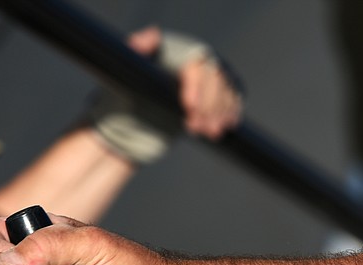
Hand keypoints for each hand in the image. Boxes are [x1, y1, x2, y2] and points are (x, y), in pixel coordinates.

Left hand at [90, 27, 243, 163]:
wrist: (136, 116)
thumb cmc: (130, 89)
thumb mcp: (129, 69)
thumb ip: (138, 49)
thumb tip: (153, 35)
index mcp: (180, 51)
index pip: (199, 64)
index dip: (198, 86)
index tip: (189, 107)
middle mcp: (200, 61)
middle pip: (218, 78)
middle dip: (210, 105)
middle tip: (194, 126)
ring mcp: (212, 78)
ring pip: (228, 90)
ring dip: (219, 112)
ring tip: (206, 131)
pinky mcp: (219, 95)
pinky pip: (233, 100)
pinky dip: (230, 114)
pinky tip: (221, 127)